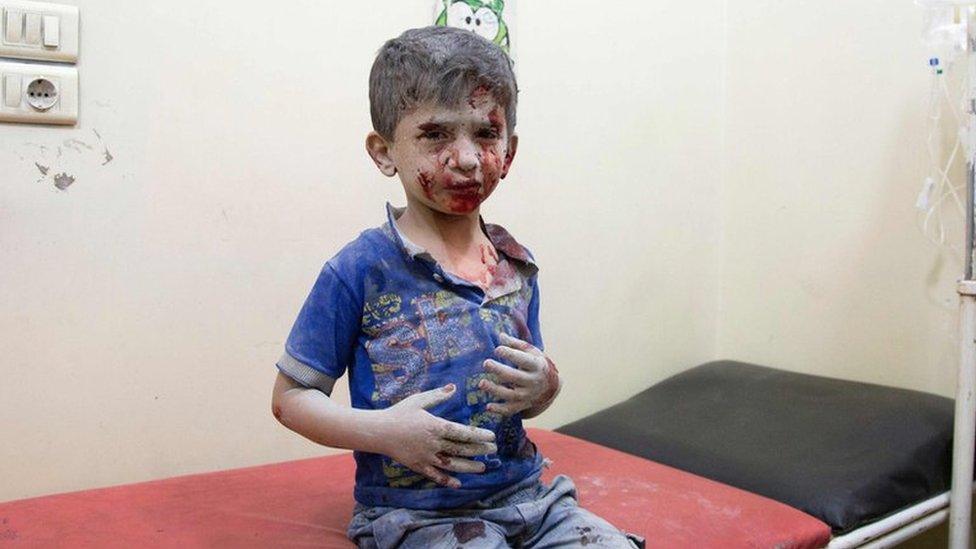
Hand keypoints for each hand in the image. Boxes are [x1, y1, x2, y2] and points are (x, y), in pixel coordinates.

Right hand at [378, 384, 496, 487]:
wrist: (378, 431)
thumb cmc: (399, 413)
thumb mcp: (418, 400)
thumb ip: (438, 395)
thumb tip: (454, 387)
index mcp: (435, 426)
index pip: (462, 433)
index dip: (479, 436)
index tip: (491, 437)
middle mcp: (433, 444)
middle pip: (461, 449)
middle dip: (479, 451)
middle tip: (493, 450)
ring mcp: (426, 457)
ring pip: (452, 465)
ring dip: (469, 467)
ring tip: (483, 468)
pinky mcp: (418, 466)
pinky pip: (435, 476)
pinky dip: (447, 480)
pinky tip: (458, 484)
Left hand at [479, 333, 560, 415]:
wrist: (551, 386)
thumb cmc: (536, 364)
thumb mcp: (531, 352)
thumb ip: (515, 344)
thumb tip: (500, 336)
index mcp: (536, 366)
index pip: (524, 360)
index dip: (511, 354)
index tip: (498, 349)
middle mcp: (533, 382)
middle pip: (516, 377)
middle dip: (500, 370)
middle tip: (486, 363)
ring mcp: (528, 395)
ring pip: (511, 395)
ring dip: (495, 390)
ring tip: (481, 383)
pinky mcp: (522, 405)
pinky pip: (510, 410)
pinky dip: (499, 410)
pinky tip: (488, 407)